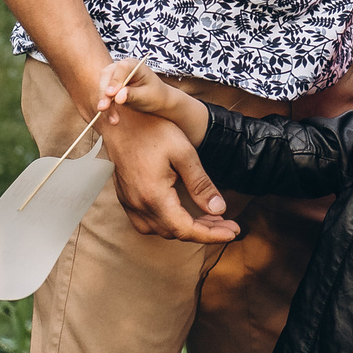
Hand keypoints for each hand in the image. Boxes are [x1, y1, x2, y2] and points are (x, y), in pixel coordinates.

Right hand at [94, 57, 204, 133]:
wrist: (160, 103)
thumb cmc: (158, 98)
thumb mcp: (148, 97)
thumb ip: (133, 95)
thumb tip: (120, 96)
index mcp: (133, 65)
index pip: (120, 70)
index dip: (114, 82)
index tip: (112, 95)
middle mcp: (122, 68)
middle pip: (106, 77)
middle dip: (104, 94)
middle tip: (104, 109)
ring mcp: (114, 78)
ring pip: (102, 87)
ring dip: (103, 102)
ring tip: (110, 118)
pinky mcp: (111, 89)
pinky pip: (103, 96)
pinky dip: (105, 108)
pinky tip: (111, 119)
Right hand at [94, 62, 235, 242]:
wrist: (118, 118)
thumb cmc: (151, 129)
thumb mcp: (183, 152)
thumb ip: (200, 183)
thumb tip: (218, 209)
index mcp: (153, 196)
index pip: (186, 229)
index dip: (212, 235)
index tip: (234, 231)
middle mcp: (139, 205)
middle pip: (175, 232)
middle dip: (205, 231)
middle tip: (229, 224)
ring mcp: (129, 203)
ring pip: (161, 230)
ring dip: (187, 228)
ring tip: (211, 219)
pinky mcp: (126, 198)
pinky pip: (148, 222)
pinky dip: (169, 223)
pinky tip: (183, 214)